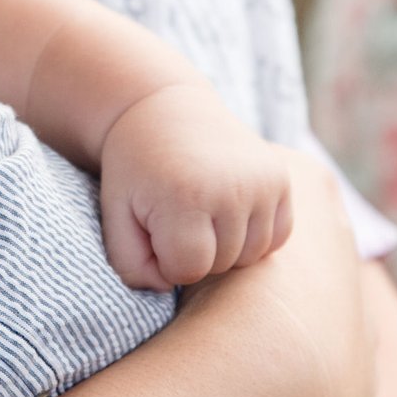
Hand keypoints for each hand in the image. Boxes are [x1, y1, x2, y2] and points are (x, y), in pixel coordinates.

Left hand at [97, 85, 295, 289]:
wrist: (165, 109)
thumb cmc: (136, 169)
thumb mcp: (115, 213)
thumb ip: (130, 264)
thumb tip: (169, 288)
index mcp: (186, 196)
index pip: (188, 270)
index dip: (166, 260)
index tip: (154, 232)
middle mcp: (232, 188)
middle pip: (221, 265)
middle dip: (195, 253)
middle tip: (176, 218)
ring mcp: (263, 181)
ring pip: (251, 256)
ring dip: (225, 248)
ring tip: (201, 215)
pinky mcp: (281, 178)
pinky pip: (277, 236)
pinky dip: (254, 235)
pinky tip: (228, 213)